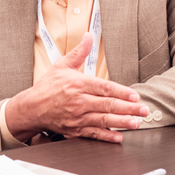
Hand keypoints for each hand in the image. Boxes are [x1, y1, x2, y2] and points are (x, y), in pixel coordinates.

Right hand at [4, 33, 149, 143]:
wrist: (31, 108)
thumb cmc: (46, 88)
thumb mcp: (62, 66)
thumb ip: (78, 52)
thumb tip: (88, 36)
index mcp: (77, 84)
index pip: (104, 88)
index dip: (121, 92)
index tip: (135, 96)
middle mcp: (78, 101)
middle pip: (107, 105)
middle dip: (128, 109)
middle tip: (144, 110)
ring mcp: (77, 117)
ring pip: (103, 120)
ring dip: (122, 123)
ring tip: (136, 123)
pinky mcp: (74, 129)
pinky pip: (93, 134)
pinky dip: (107, 136)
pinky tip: (119, 137)